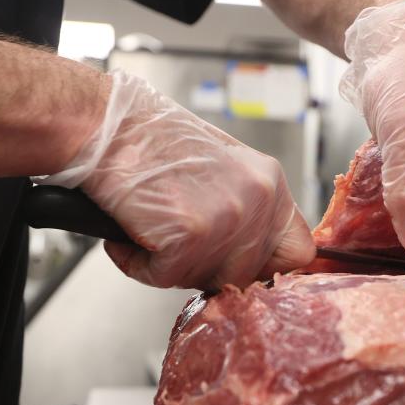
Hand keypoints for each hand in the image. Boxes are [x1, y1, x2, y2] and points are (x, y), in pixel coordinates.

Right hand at [34, 70, 314, 289]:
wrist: (107, 124)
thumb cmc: (152, 144)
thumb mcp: (224, 171)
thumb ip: (249, 211)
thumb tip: (255, 258)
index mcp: (271, 183)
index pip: (297, 253)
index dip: (265, 267)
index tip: (238, 267)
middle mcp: (259, 200)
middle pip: (246, 276)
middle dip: (207, 267)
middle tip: (173, 238)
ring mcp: (227, 219)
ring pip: (204, 280)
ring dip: (170, 266)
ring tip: (150, 230)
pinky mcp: (190, 235)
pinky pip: (163, 277)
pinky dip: (137, 263)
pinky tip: (129, 232)